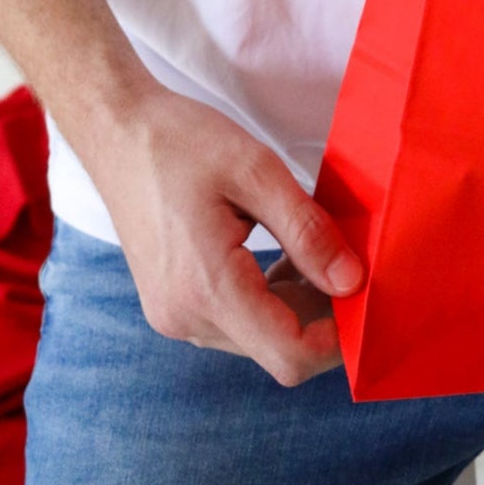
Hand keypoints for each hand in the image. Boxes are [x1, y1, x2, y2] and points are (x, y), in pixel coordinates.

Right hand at [82, 82, 362, 386]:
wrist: (116, 130)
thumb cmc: (181, 141)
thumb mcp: (255, 170)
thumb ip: (307, 230)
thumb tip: (352, 282)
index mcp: (205, 289)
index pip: (290, 354)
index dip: (339, 337)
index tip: (367, 294)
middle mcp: (185, 319)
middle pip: (277, 349)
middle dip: (322, 315)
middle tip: (347, 260)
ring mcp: (173, 317)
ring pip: (257, 339)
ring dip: (296, 306)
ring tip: (312, 250)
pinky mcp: (171, 306)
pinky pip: (234, 323)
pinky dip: (267, 300)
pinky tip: (280, 257)